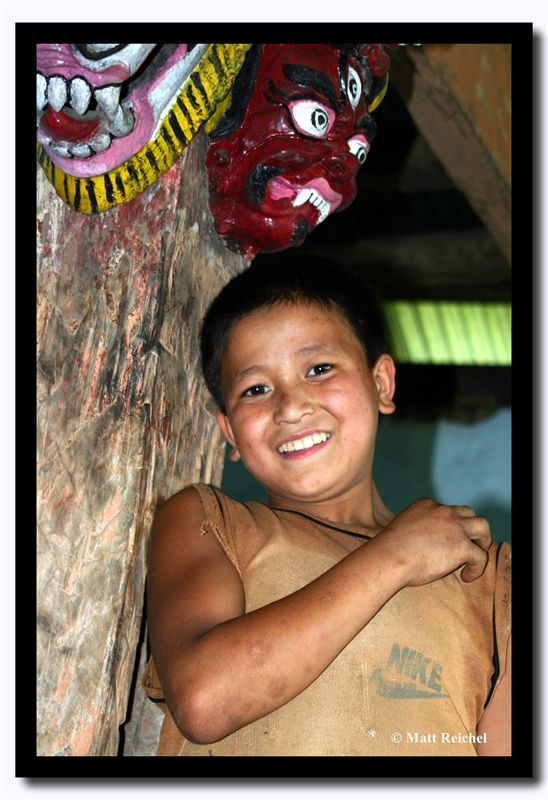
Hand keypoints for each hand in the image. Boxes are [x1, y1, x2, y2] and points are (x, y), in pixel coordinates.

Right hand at [376, 498, 491, 586]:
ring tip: (475, 557)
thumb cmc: (389, 551)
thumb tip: (426, 544)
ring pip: (483, 526)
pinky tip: (466, 577)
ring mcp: (455, 527)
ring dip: (482, 541)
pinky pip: (480, 556)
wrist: (388, 558)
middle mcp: (443, 511)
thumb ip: (418, 529)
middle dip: (471, 528)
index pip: (449, 510)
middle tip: (468, 545)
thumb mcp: (403, 528)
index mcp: (427, 505)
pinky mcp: (462, 546)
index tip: (446, 542)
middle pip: (469, 513)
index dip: (451, 526)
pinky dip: (477, 567)